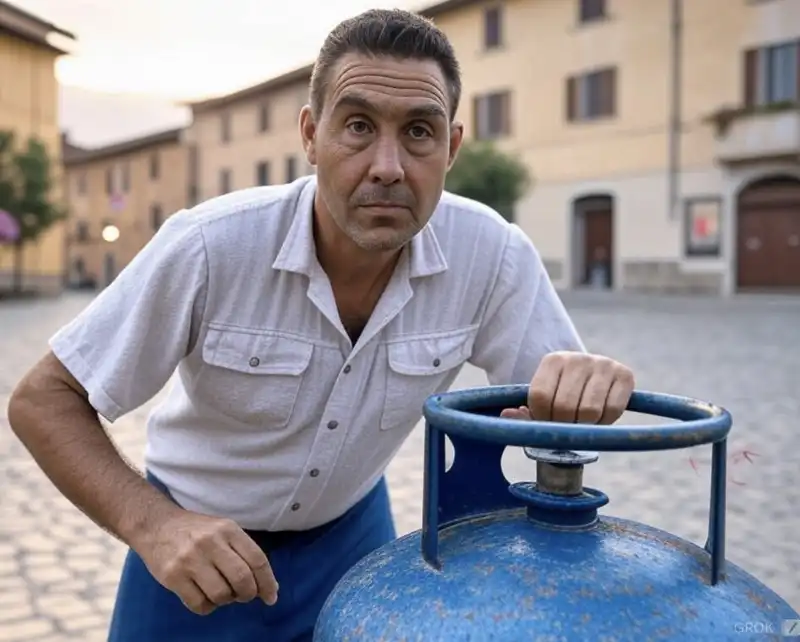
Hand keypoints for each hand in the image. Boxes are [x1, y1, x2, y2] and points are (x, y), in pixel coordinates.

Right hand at [136, 508, 278, 614]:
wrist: (156, 524)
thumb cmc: (196, 531)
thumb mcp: (223, 529)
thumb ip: (243, 552)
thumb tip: (267, 586)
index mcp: (228, 529)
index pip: (257, 559)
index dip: (268, 582)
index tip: (271, 597)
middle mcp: (211, 542)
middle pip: (242, 579)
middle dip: (248, 594)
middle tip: (244, 596)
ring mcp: (190, 560)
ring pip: (221, 594)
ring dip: (227, 600)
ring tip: (222, 592)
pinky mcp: (173, 576)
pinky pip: (199, 604)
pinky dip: (207, 607)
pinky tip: (205, 596)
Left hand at [501, 351, 633, 423]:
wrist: (595, 380)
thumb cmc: (563, 394)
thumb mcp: (543, 399)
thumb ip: (525, 412)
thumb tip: (507, 415)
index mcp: (553, 360)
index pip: (540, 396)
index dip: (540, 418)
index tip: (546, 422)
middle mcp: (578, 358)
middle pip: (563, 407)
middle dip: (562, 426)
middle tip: (565, 427)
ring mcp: (603, 364)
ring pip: (588, 412)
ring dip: (584, 427)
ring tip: (581, 423)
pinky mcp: (625, 374)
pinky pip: (612, 411)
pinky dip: (604, 423)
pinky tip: (599, 418)